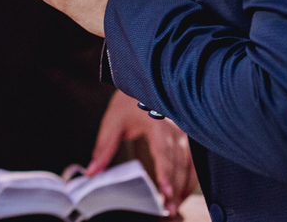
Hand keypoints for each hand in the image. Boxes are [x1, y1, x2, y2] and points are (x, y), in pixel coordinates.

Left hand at [87, 90, 196, 215]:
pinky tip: (182, 192)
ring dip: (185, 186)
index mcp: (158, 123)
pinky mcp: (188, 136)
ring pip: (190, 164)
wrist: (145, 78)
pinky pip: (194, 161)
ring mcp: (185, 132)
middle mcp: (176, 128)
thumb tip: (92, 171)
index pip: (164, 151)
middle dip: (175, 187)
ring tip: (175, 205)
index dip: (166, 172)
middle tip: (169, 209)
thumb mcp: (113, 121)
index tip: (166, 191)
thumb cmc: (129, 98)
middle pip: (179, 163)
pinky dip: (190, 178)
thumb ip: (104, 147)